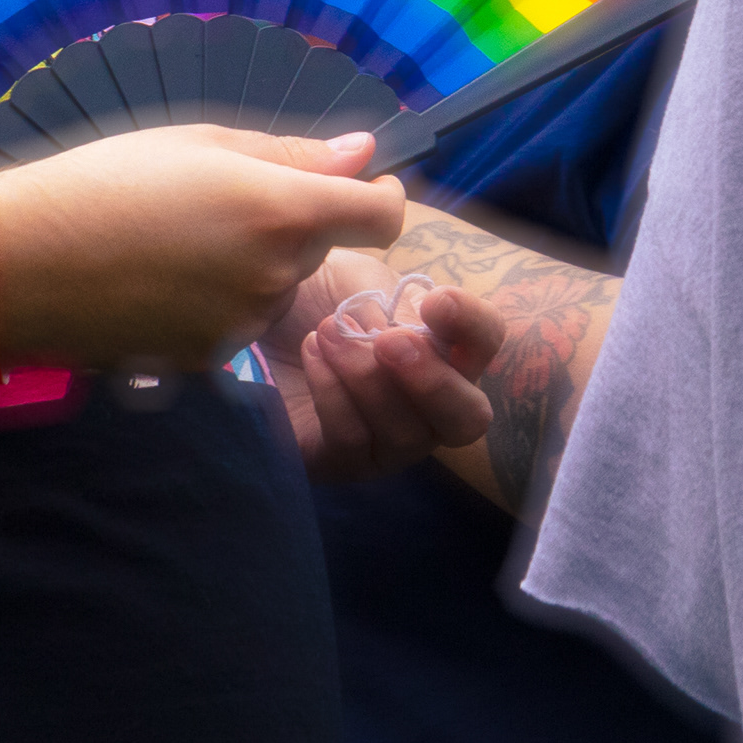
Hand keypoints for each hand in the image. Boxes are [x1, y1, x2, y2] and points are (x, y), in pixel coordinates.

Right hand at [0, 124, 407, 373]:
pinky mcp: (210, 362)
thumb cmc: (104, 183)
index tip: (365, 186)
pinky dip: (215, 302)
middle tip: (218, 201)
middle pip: (319, 249)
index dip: (381, 198)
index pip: (382, 216)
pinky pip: (237, 323)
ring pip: (276, 287)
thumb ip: (293, 153)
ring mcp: (244, 326)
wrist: (20, 266)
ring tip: (176, 240)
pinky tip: (159, 281)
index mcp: (281, 210)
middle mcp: (275, 275)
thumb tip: (364, 153)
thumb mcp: (199, 142)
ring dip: (251, 266)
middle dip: (290, 226)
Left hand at [264, 246, 502, 481]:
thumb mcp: (361, 280)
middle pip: (469, 419)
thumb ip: (398, 301)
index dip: (472, 325)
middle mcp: (432, 406)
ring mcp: (392, 442)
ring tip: (325, 331)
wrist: (257, 311)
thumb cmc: (321, 295)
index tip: (434, 301)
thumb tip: (415, 330)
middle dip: (433, 381)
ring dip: (364, 377)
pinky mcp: (344, 461)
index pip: (486, 342)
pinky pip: (352, 440)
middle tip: (388, 341)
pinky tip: (310, 354)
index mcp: (446, 349)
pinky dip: (331, 392)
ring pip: (405, 433)